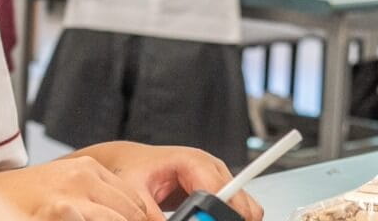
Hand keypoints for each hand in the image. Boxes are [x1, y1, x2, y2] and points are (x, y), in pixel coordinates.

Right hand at [0, 156, 150, 220]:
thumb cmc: (26, 196)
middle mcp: (83, 175)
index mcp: (88, 167)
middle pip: (131, 213)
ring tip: (83, 219)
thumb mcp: (65, 185)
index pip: (134, 200)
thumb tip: (129, 215)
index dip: (137, 219)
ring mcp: (73, 194)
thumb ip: (94, 194)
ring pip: (119, 220)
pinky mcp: (62, 210)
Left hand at [74, 142, 261, 220]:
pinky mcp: (220, 191)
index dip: (216, 217)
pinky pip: (237, 212)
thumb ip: (151, 214)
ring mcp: (219, 179)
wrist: (132, 162)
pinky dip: (226, 220)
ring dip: (228, 220)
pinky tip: (205, 220)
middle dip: (225, 220)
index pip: (221, 194)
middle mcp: (213, 168)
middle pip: (241, 204)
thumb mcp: (136, 193)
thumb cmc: (132, 169)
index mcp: (194, 161)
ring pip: (246, 210)